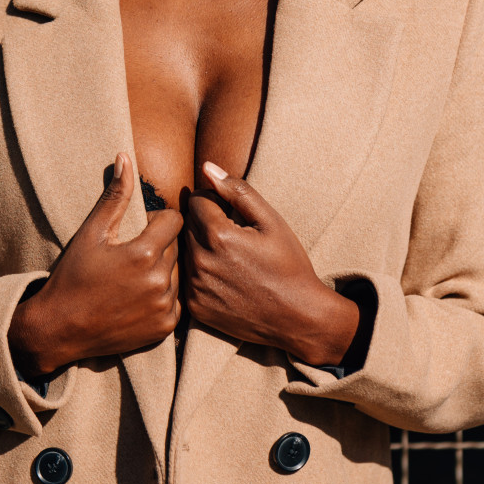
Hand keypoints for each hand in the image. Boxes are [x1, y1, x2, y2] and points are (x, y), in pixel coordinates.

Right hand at [8, 153, 182, 374]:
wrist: (59, 329)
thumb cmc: (73, 276)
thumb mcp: (92, 232)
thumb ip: (115, 195)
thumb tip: (125, 156)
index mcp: (144, 253)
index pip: (174, 220)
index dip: (156, 221)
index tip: (137, 230)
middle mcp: (159, 281)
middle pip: (177, 246)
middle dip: (159, 245)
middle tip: (130, 254)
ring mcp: (164, 307)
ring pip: (177, 273)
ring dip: (162, 270)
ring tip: (133, 277)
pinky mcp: (164, 328)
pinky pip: (176, 300)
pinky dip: (162, 297)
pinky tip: (138, 297)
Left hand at [183, 162, 359, 367]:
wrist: (298, 316)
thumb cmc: (288, 265)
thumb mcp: (271, 221)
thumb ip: (238, 190)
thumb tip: (207, 167)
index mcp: (218, 235)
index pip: (196, 200)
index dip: (214, 201)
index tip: (231, 212)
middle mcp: (200, 262)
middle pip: (188, 224)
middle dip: (205, 222)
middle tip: (232, 235)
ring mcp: (195, 287)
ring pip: (184, 250)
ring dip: (200, 247)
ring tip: (229, 257)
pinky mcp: (194, 307)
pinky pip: (187, 278)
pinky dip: (200, 273)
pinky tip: (225, 278)